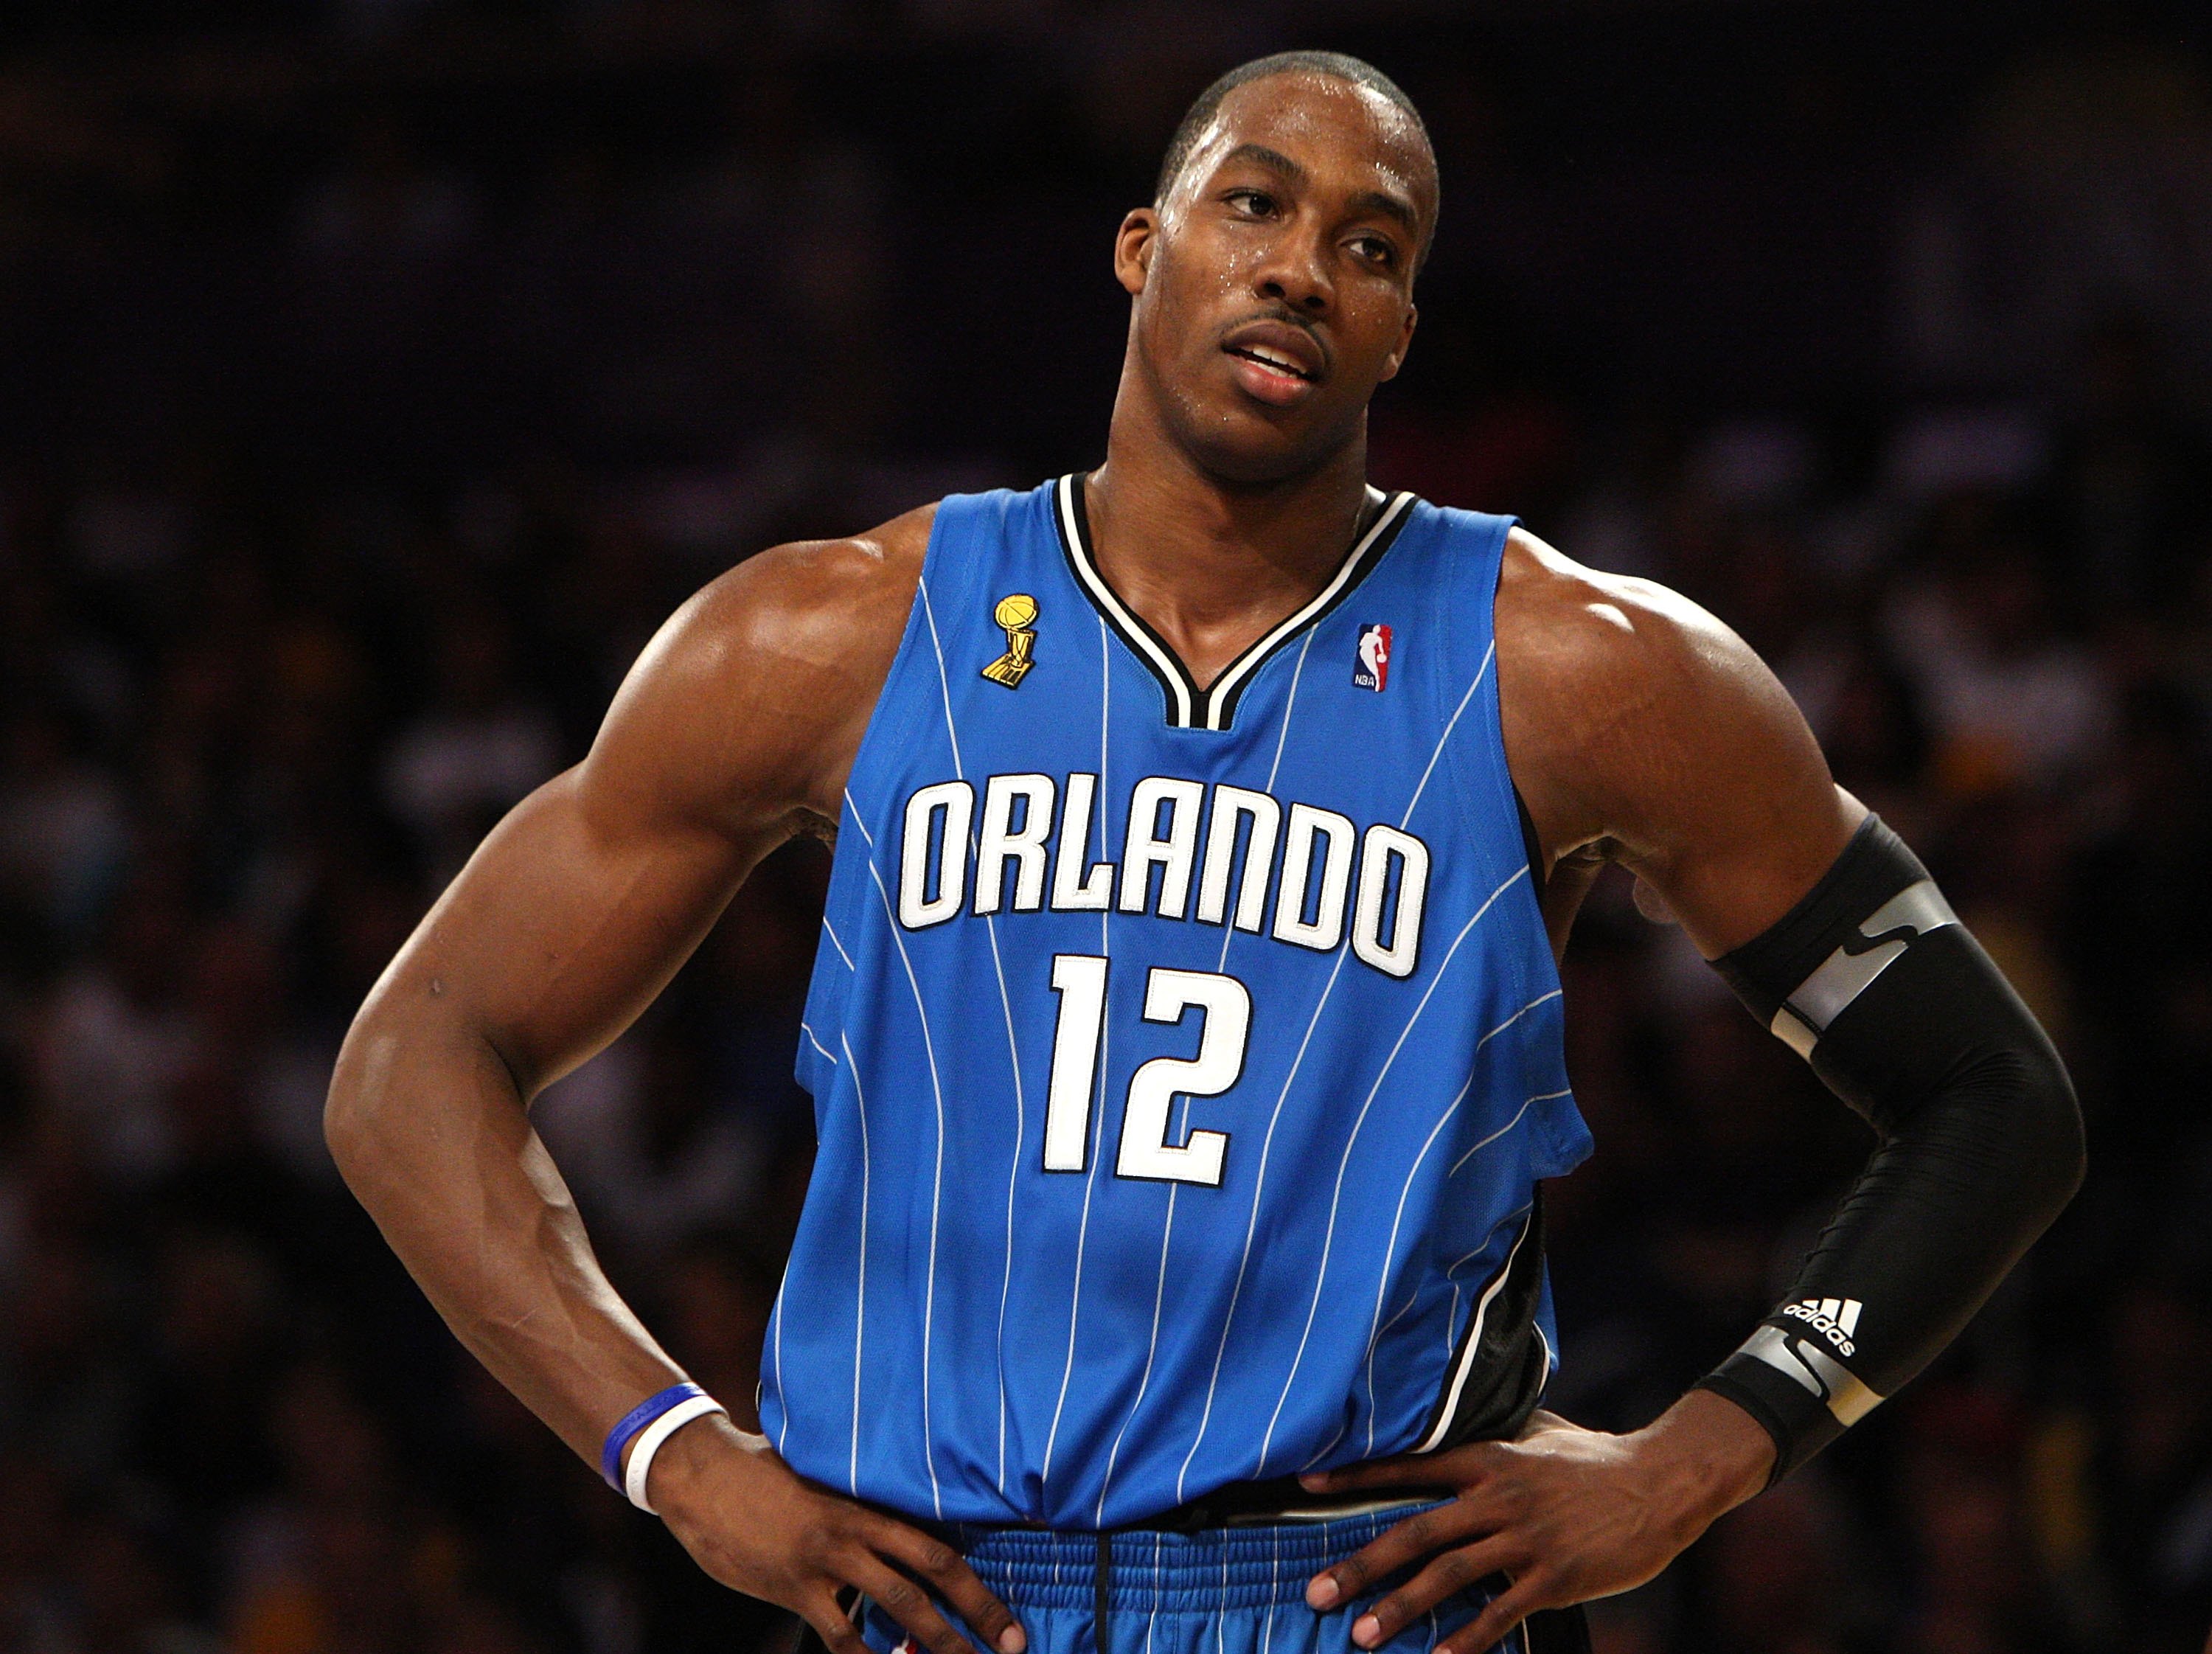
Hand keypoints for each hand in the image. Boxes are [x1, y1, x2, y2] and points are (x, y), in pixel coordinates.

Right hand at [648, 1416, 1026, 1653]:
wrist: (701, 1473)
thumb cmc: (762, 1471)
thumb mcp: (820, 1477)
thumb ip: (858, 1505)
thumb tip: (898, 1522)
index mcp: (865, 1504)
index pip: (935, 1546)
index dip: (975, 1581)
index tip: (1005, 1605)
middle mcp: (852, 1534)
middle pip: (927, 1580)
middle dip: (975, 1616)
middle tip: (1013, 1644)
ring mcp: (821, 1564)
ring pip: (892, 1612)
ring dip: (932, 1646)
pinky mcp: (791, 1589)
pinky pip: (839, 1635)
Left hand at [1297, 1391, 1773, 1649]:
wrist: (1660, 1482)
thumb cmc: (1595, 1456)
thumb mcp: (1537, 1432)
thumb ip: (1493, 1433)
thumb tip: (1454, 1419)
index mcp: (1486, 1458)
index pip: (1407, 1467)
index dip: (1354, 1476)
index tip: (1305, 1485)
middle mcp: (1497, 1497)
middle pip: (1415, 1533)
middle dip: (1361, 1565)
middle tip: (1316, 1590)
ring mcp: (1525, 1539)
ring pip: (1448, 1577)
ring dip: (1400, 1607)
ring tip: (1359, 1634)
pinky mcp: (1555, 1577)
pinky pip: (1500, 1613)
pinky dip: (1466, 1639)